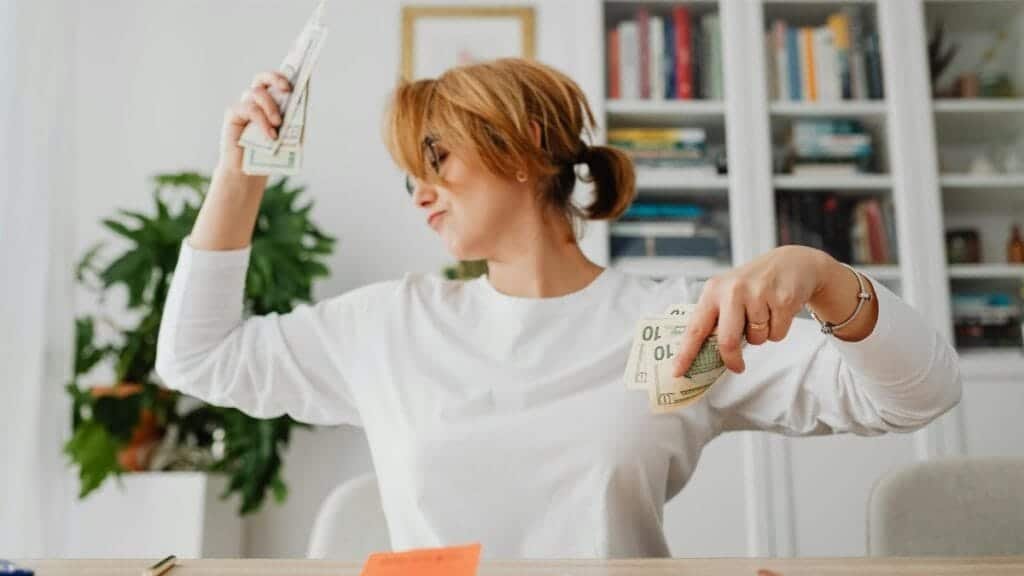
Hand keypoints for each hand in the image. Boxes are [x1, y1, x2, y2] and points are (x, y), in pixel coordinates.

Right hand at [217, 71, 291, 174]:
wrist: (247, 172)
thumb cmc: (268, 153)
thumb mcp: (286, 135)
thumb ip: (292, 120)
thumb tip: (301, 104)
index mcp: (271, 102)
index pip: (277, 82)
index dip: (286, 75)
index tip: (300, 74)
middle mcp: (255, 100)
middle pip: (263, 78)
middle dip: (276, 79)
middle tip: (287, 89)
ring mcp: (243, 105)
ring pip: (256, 92)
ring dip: (271, 107)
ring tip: (278, 124)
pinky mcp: (233, 114)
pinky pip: (249, 109)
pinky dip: (262, 121)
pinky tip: (270, 134)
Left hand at [672, 245, 832, 375]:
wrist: (791, 263)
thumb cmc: (753, 284)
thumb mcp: (728, 292)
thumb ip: (716, 317)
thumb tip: (704, 356)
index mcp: (713, 290)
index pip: (695, 327)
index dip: (685, 353)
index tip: (677, 372)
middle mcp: (733, 290)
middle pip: (727, 340)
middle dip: (732, 360)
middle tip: (737, 367)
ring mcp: (759, 294)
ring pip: (757, 339)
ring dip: (761, 336)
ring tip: (764, 314)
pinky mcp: (782, 300)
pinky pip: (777, 334)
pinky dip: (778, 330)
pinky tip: (778, 311)